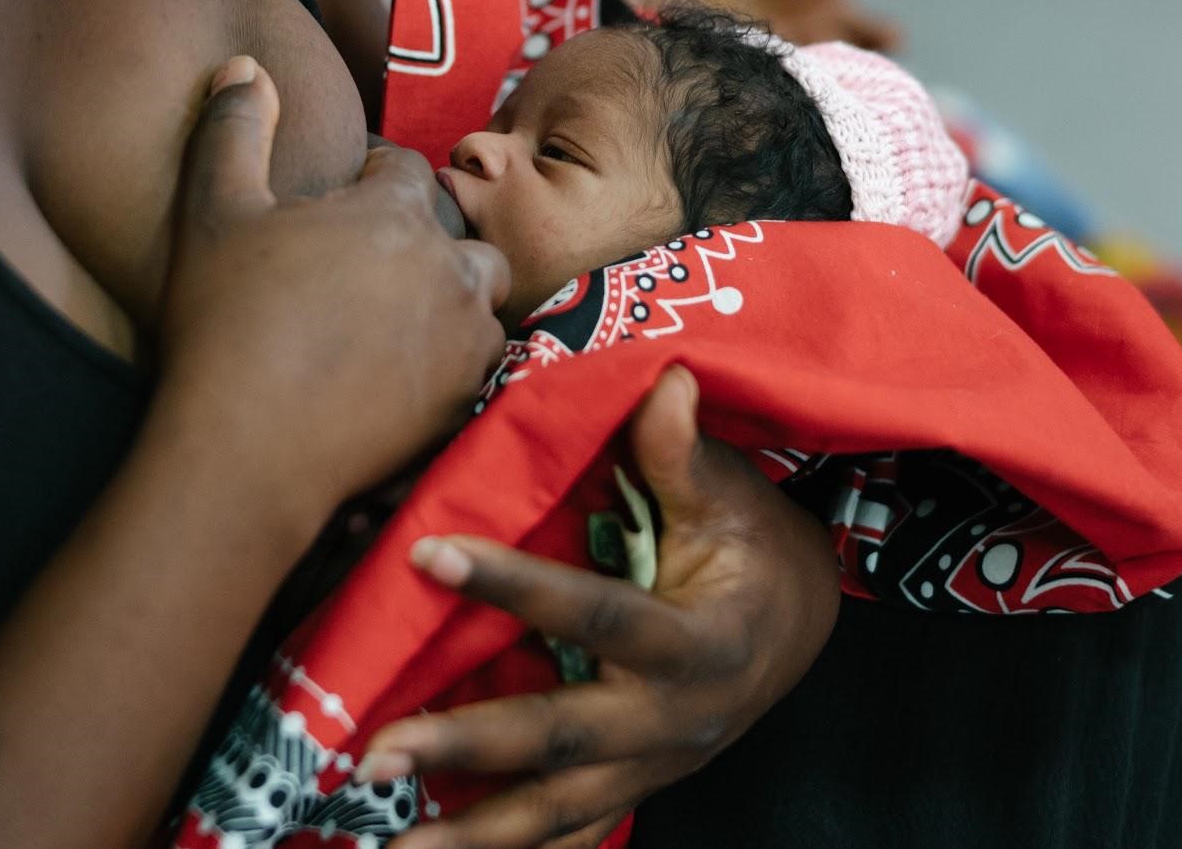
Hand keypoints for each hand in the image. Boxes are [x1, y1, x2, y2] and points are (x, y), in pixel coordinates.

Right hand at [157, 58, 509, 522]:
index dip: (372, 180)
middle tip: (371, 270)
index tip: (342, 202)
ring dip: (449, 303)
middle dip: (426, 243)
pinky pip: (478, 369)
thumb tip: (244, 65)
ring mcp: (463, 336)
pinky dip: (450, 366)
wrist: (246, 446)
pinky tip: (403, 379)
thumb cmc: (225, 321)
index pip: (405, 170)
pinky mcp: (464, 400)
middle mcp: (445, 265)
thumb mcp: (214, 211)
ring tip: (396, 325)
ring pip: (479, 302)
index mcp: (393, 212)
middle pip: (458, 235)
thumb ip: (233, 128)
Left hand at [357, 368, 840, 848]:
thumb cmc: (758, 550)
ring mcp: (650, 768)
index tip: (428, 552)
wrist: (804, 626)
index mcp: (692, 644)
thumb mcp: (732, 497)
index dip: (510, 584)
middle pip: (559, 738)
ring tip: (388, 843)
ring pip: (556, 811)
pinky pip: (570, 833)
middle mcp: (669, 721)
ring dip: (472, 832)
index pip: (591, 612)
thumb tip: (666, 378)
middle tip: (378, 750)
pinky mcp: (633, 788)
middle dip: (466, 745)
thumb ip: (683, 452)